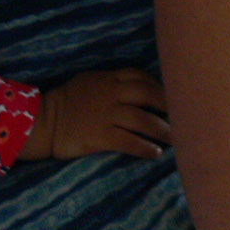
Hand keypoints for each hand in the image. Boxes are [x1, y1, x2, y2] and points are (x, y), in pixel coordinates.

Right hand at [23, 69, 169, 161]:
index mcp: (107, 79)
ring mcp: (106, 114)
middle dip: (169, 105)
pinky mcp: (100, 136)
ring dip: (163, 130)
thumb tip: (136, 87)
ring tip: (178, 140)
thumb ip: (111, 82)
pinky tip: (156, 153)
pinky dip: (145, 147)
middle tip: (186, 116)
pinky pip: (129, 141)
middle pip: (148, 94)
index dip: (159, 85)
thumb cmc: (66, 102)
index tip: (172, 96)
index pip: (140, 76)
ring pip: (143, 119)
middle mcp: (110, 94)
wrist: (43, 121)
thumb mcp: (88, 82)